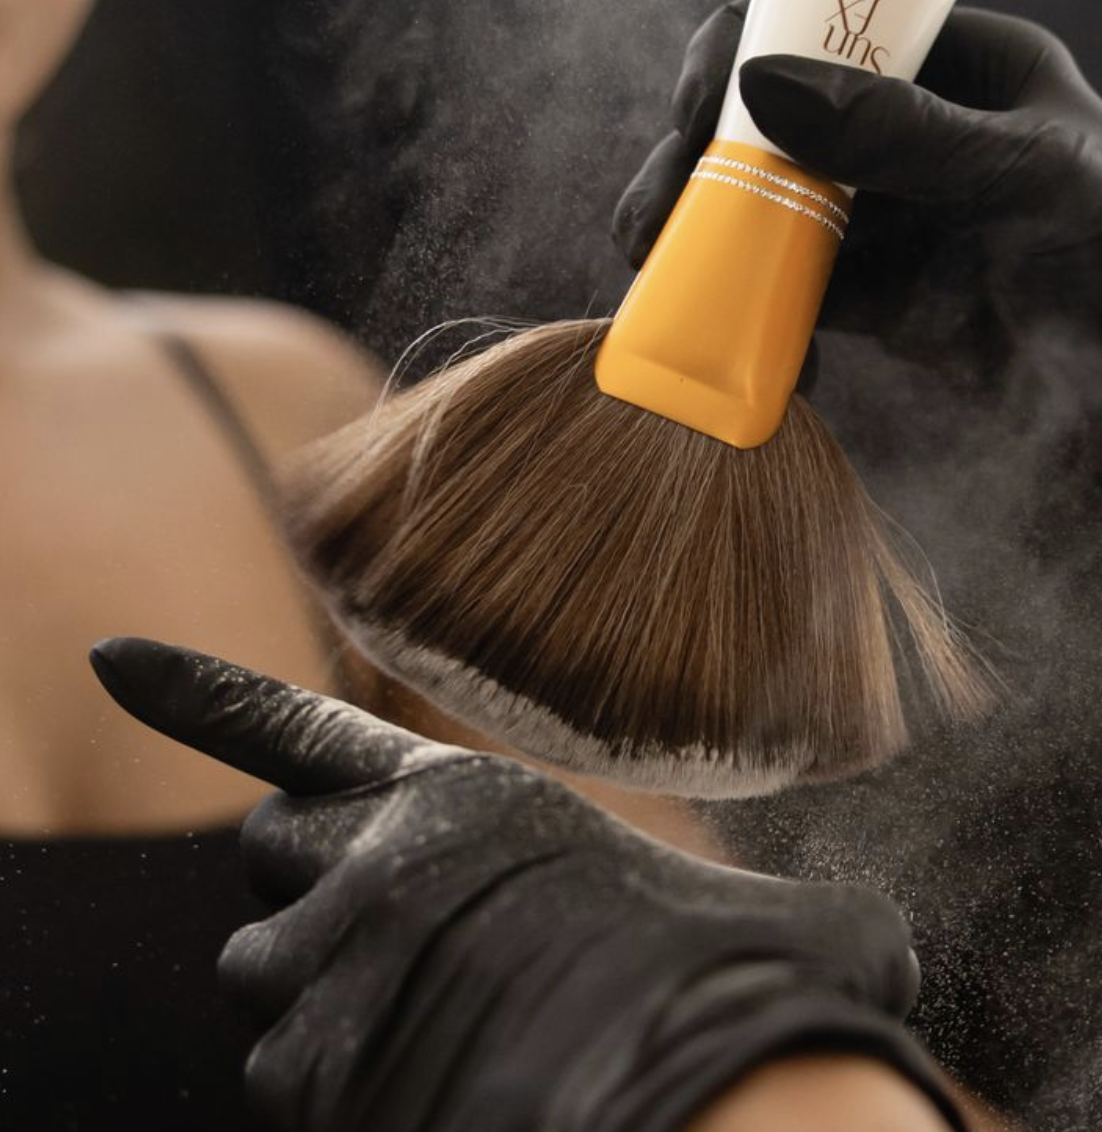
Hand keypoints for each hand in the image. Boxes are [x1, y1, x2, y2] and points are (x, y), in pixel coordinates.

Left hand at [91, 638, 964, 1131]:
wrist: (690, 1087)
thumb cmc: (733, 991)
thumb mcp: (745, 916)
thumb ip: (754, 901)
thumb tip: (883, 940)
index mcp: (453, 799)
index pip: (287, 724)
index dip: (198, 686)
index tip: (112, 651)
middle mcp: (365, 864)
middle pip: (269, 855)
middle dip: (316, 886)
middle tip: (405, 930)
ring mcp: (323, 963)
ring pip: (262, 969)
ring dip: (323, 988)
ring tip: (432, 1020)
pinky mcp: (304, 1068)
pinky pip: (278, 1067)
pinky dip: (332, 1077)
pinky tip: (424, 1083)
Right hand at [615, 5, 1101, 363]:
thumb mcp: (1019, 171)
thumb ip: (899, 131)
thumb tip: (763, 88)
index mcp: (941, 70)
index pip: (817, 33)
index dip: (738, 58)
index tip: (695, 112)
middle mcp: (891, 137)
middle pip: (762, 125)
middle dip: (693, 167)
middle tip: (654, 219)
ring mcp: (870, 218)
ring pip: (756, 211)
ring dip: (699, 241)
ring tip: (664, 280)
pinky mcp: (859, 295)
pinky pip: (780, 293)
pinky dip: (747, 317)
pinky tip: (743, 347)